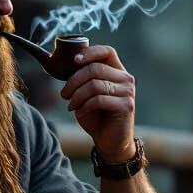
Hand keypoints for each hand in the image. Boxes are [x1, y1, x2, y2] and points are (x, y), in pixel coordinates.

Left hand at [59, 44, 135, 160]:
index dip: (90, 52)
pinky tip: (80, 113)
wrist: (110, 141)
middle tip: (64, 94)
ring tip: (70, 105)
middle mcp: (126, 79)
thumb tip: (68, 65)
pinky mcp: (126, 106)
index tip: (74, 60)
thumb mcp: (88, 94)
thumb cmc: (97, 115)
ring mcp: (128, 92)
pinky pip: (98, 100)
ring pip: (94, 85)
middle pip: (95, 68)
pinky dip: (84, 106)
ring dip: (77, 96)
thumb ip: (84, 78)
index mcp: (117, 71)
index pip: (107, 51)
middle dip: (74, 81)